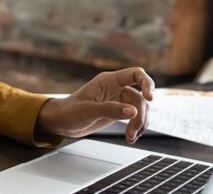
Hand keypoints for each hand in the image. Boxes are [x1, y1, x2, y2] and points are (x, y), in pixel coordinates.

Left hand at [37, 67, 153, 143]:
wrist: (62, 122)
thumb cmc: (69, 112)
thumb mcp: (88, 111)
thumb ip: (110, 110)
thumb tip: (132, 111)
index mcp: (108, 81)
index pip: (135, 74)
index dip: (147, 83)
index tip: (150, 98)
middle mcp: (116, 88)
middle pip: (140, 97)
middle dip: (140, 116)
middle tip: (132, 132)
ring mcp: (119, 100)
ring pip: (140, 109)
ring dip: (139, 124)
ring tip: (130, 138)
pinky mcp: (119, 112)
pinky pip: (136, 117)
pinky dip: (137, 127)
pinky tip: (131, 137)